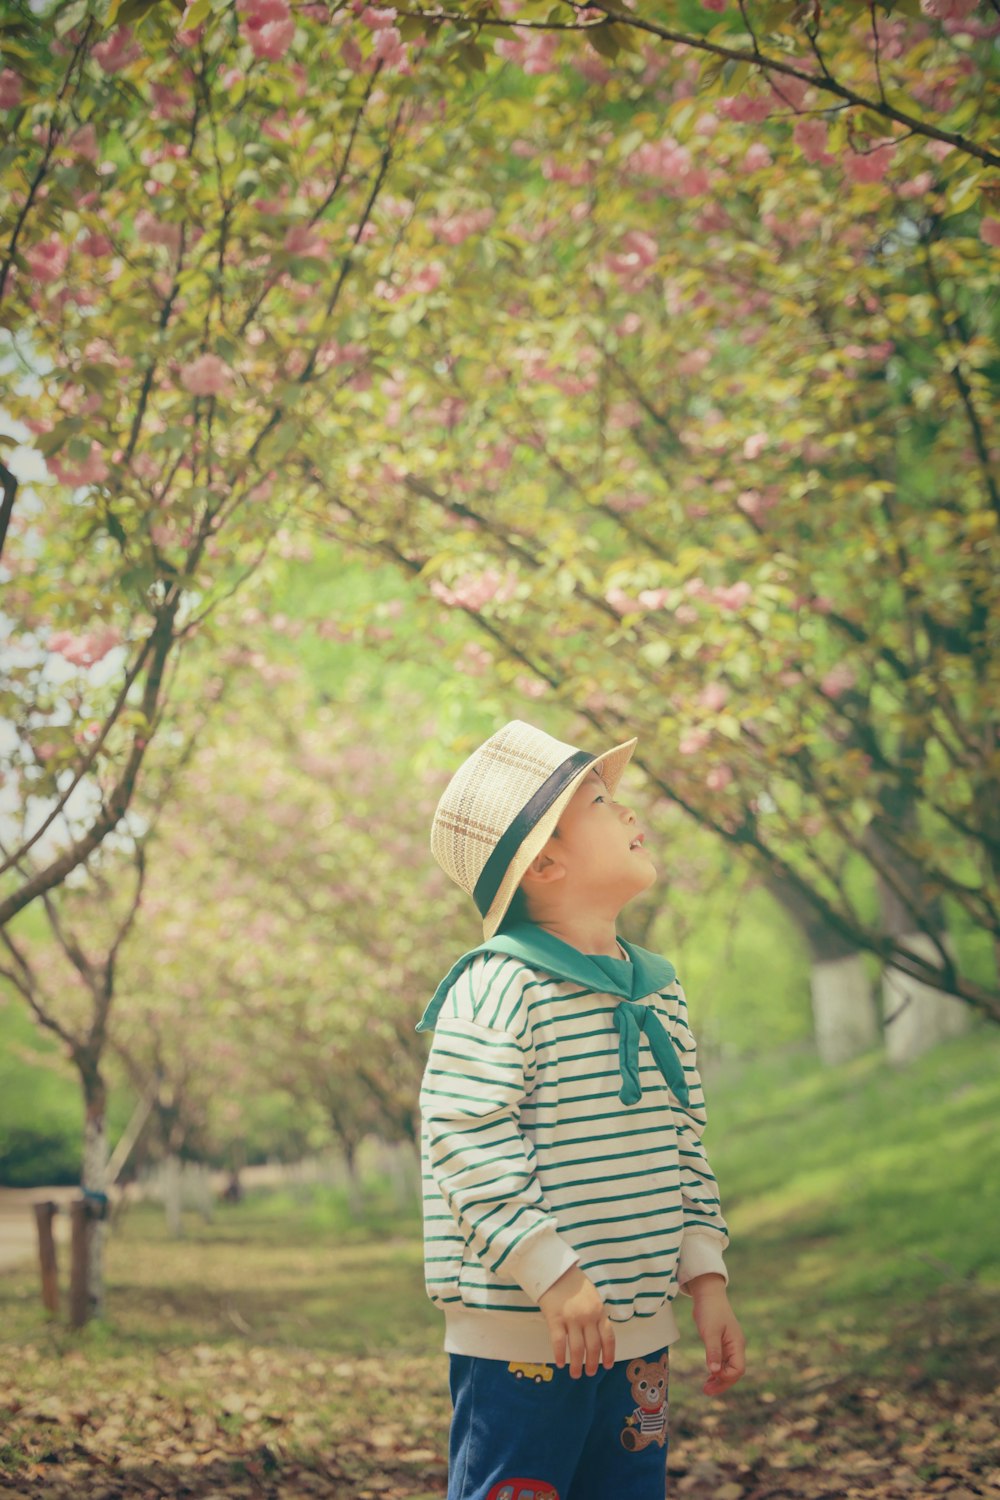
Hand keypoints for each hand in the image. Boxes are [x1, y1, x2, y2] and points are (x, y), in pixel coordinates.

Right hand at [538, 1265, 615, 1377]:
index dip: (609, 1354)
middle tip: (590, 1373)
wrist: (555, 1269)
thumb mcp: (592, 1296)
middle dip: (592, 1363)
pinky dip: (560, 1355)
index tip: (607, 1365)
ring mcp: (572, 1318)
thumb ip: (596, 1314)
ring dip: (577, 1364)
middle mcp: (588, 1316)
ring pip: (577, 1348)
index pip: (608, 1337)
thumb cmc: (574, 1282)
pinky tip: (559, 1363)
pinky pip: (559, 1342)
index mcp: (599, 1311)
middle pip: (593, 1346)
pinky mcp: (556, 1318)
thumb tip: (598, 1334)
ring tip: (575, 1374)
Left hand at [687, 1274, 745, 1396]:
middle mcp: (736, 1346)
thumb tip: (715, 1371)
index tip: (712, 1377)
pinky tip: (709, 1376)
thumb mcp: (710, 1331)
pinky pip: (722, 1362)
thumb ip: (713, 1351)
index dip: (727, 1377)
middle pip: (734, 1372)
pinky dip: (716, 1370)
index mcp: (737, 1344)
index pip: (738, 1369)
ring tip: (706, 1388)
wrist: (708, 1294)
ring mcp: (729, 1345)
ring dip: (719, 1379)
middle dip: (722, 1383)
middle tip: (706, 1391)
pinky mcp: (721, 1343)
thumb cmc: (710, 1311)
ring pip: (728, 1368)